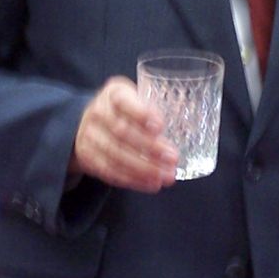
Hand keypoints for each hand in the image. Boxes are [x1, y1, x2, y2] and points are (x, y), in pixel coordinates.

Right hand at [70, 77, 177, 192]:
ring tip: (165, 176)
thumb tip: (191, 118)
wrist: (88, 122)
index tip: (161, 126)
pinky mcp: (87, 157)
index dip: (141, 114)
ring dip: (143, 169)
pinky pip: (109, 172)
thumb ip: (156, 105)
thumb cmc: (125, 108)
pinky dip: (132, 180)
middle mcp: (97, 112)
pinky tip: (150, 184)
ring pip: (116, 155)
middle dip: (150, 147)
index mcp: (113, 93)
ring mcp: (89, 136)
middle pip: (122, 132)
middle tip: (173, 157)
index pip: (124, 101)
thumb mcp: (136, 97)